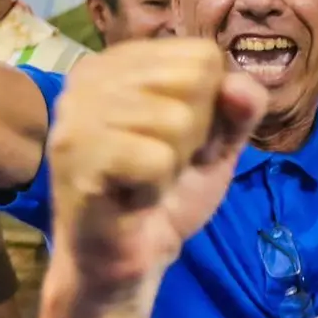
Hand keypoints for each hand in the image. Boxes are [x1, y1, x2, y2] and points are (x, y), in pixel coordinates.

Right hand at [48, 39, 267, 298]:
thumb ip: (240, 109)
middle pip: (193, 82)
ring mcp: (77, 114)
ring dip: (174, 165)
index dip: (210, 108)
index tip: (180, 141)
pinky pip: (157, 158)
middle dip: (194, 135)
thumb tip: (240, 85)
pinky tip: (131, 198)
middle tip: (162, 164)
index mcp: (121, 61)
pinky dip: (156, 188)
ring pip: (177, 120)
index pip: (203, 56)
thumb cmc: (168, 194)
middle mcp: (90, 76)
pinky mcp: (78, 156)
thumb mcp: (219, 144)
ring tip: (144, 181)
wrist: (126, 261)